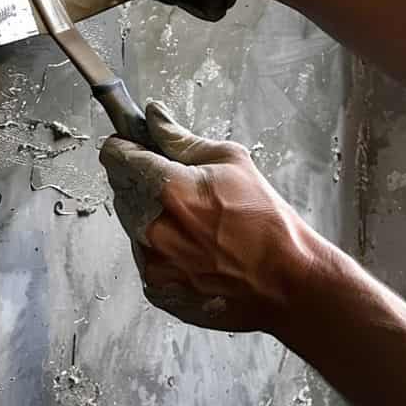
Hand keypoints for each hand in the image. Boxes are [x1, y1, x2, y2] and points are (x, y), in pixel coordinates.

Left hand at [99, 102, 313, 331]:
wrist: (288, 281)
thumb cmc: (266, 222)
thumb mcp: (230, 162)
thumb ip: (180, 139)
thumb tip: (154, 117)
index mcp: (168, 190)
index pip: (116, 157)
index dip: (124, 147)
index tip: (131, 145)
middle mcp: (153, 228)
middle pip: (121, 189)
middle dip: (140, 180)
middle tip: (175, 184)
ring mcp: (153, 262)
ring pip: (130, 223)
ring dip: (149, 213)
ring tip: (192, 219)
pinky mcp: (157, 288)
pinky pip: (142, 254)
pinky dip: (158, 246)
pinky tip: (192, 246)